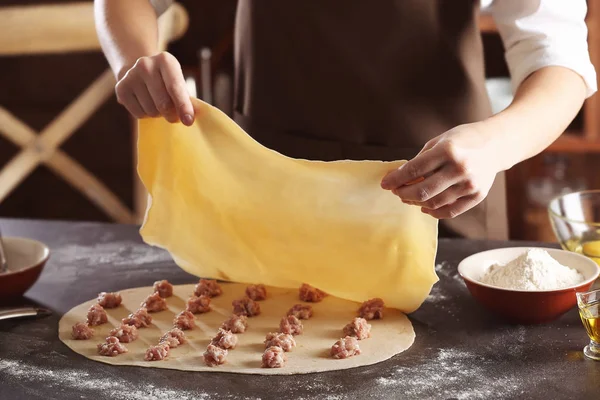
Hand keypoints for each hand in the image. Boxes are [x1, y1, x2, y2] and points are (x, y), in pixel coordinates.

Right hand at [115, 52, 194, 125]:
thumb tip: (188, 117)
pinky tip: (146, 103)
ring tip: (157, 103)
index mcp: (165, 60)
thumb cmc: (167, 81)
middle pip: (163, 103)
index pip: (175, 87)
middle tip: (174, 115)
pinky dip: (146, 115)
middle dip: (172, 115)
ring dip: (158, 114)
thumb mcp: (179, 82)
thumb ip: (185, 98)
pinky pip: (139, 114)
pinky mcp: (120, 88)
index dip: (183, 106)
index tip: (188, 121)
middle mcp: (145, 64)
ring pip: (151, 111)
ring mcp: (131, 75)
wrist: (141, 71)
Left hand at [380, 123, 500, 218]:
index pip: (413, 171)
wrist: (497, 144)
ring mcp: (470, 184)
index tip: (385, 184)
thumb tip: (399, 178)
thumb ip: (420, 160)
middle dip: (403, 193)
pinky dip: (434, 212)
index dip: (395, 179)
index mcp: (447, 151)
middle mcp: (459, 169)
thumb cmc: (463, 140)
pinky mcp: (477, 196)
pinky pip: (450, 211)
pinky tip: (424, 207)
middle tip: (395, 191)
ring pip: (434, 203)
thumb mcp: (439, 141)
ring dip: (416, 202)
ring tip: (408, 198)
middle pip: (422, 191)